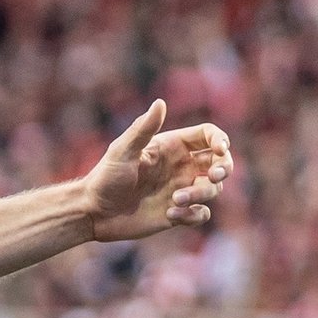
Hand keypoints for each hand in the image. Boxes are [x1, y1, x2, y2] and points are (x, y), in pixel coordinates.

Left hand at [82, 99, 233, 242]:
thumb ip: (144, 128)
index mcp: (171, 147)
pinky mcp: (177, 212)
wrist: (92, 212)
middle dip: (224, 168)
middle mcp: (180, 167)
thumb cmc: (104, 178)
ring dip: (201, 194)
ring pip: (213, 189)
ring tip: (174, 200)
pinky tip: (170, 215)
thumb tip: (160, 102)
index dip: (220, 140)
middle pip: (219, 162)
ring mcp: (180, 189)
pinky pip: (201, 213)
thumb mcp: (123, 151)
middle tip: (213, 176)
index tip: (219, 150)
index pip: (207, 136)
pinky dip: (193, 215)